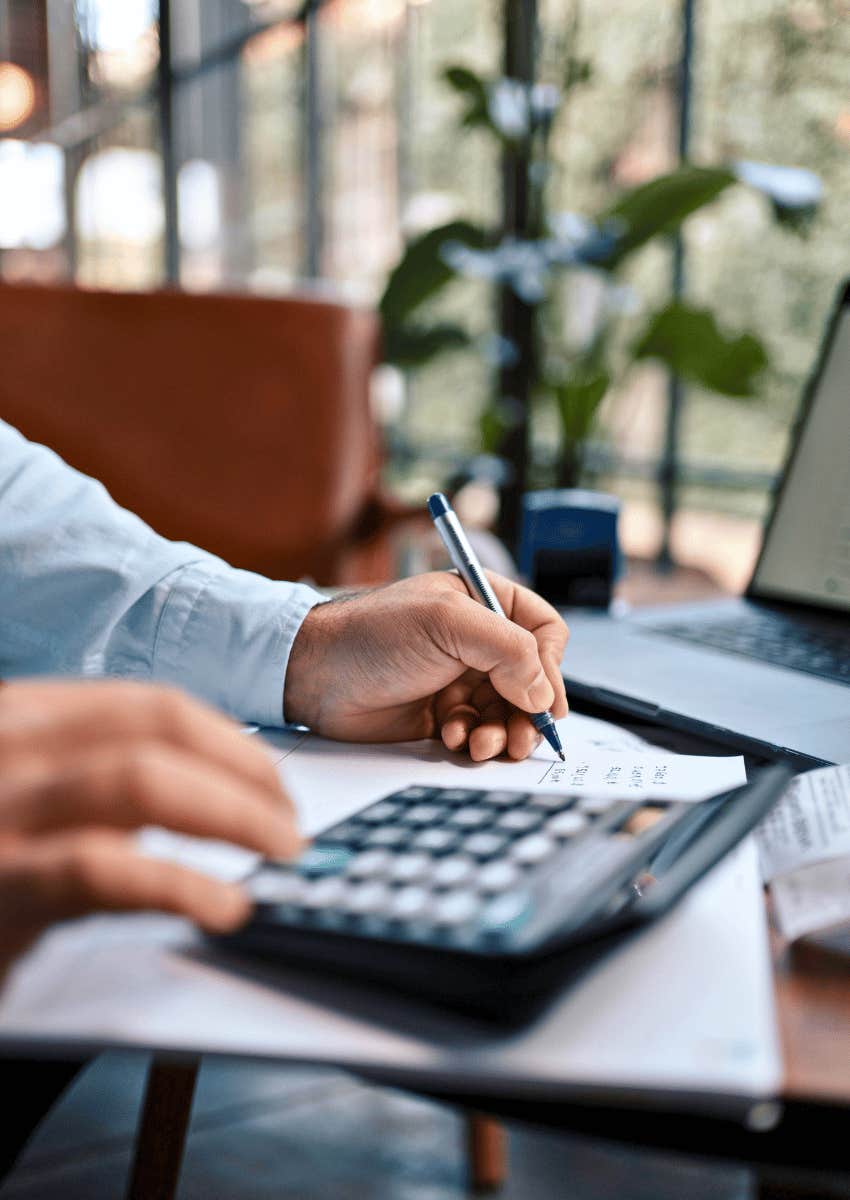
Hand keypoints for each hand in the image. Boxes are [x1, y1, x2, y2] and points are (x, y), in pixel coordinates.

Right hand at [0, 680, 299, 976]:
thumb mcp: (30, 796)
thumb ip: (98, 776)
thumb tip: (217, 787)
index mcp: (22, 715)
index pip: (150, 705)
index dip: (229, 741)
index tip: (273, 780)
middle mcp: (7, 742)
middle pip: (158, 731)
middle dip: (245, 773)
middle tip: (289, 823)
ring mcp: (0, 807)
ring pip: (144, 781)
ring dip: (233, 815)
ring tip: (280, 852)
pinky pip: (106, 870)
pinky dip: (182, 884)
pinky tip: (225, 905)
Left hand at [285, 571, 568, 761]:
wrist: (314, 674)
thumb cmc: (372, 633)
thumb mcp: (447, 624)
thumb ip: (507, 650)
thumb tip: (542, 694)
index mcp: (484, 604)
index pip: (544, 633)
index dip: (551, 667)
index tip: (547, 702)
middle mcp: (477, 641)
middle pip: (532, 682)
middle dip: (528, 713)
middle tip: (521, 738)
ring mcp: (460, 679)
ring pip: (507, 714)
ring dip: (501, 732)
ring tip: (481, 743)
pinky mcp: (441, 714)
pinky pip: (477, 733)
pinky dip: (472, 741)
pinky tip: (450, 737)